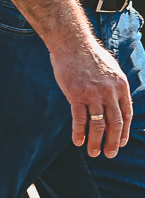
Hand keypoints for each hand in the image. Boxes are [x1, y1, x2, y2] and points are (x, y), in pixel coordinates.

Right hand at [53, 34, 132, 156]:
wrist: (72, 43)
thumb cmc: (89, 56)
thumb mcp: (111, 70)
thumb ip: (115, 87)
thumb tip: (116, 102)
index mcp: (121, 86)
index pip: (126, 115)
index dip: (124, 133)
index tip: (120, 144)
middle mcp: (110, 92)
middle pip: (114, 123)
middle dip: (112, 142)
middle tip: (109, 154)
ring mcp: (93, 94)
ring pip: (97, 124)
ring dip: (96, 141)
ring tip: (93, 153)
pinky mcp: (76, 94)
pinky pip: (80, 118)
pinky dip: (79, 132)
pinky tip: (78, 141)